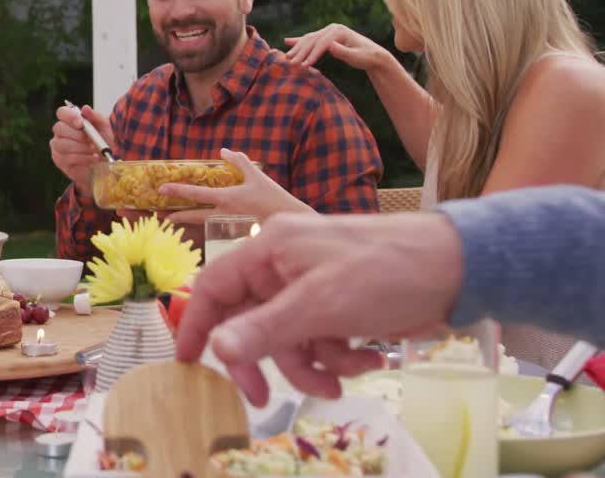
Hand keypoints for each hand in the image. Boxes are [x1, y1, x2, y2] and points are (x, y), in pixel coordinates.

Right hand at [49, 104, 115, 196]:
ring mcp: (57, 147)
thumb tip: (85, 108)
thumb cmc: (105, 142)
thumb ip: (96, 117)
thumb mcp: (105, 128)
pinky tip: (94, 158)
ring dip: (82, 148)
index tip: (81, 124)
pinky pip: (68, 158)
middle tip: (92, 140)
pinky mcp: (60, 161)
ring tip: (96, 150)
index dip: (69, 116)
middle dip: (77, 135)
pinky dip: (84, 158)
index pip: (62, 112)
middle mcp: (60, 132)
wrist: (107, 162)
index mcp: (70, 120)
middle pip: (59, 128)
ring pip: (63, 144)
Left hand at [156, 149, 308, 224]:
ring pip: (201, 225)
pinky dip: (202, 229)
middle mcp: (222, 214)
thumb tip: (223, 151)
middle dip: (176, 215)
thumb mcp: (256, 176)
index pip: (196, 194)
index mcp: (226, 198)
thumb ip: (239, 162)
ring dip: (186, 222)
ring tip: (171, 220)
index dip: (177, 190)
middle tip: (161, 214)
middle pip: (193, 216)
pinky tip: (196, 228)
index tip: (162, 189)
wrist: (290, 221)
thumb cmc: (273, 197)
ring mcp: (227, 227)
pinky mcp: (234, 235)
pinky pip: (213, 232)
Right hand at [175, 211, 463, 406]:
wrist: (460, 267)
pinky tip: (372, 361)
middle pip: (252, 321)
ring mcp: (314, 285)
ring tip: (344, 380)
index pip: (214, 286)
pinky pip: (322, 340)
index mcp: (269, 248)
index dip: (197, 324)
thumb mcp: (320, 305)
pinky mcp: (341, 304)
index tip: (188, 363)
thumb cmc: (384, 272)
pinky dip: (342, 357)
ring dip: (314, 365)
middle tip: (264, 399)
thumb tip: (216, 350)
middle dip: (267, 360)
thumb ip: (264, 330)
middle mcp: (285, 264)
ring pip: (290, 338)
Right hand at [284, 23, 391, 70]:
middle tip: (291, 63)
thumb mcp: (357, 57)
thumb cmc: (367, 57)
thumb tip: (329, 46)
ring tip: (287, 57)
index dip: (312, 55)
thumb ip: (343, 52)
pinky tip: (287, 41)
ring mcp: (328, 31)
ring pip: (309, 39)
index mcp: (339, 31)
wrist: (373, 55)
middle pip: (312, 40)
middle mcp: (332, 29)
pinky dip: (298, 41)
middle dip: (301, 52)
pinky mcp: (326, 36)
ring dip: (297, 48)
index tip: (304, 66)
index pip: (322, 43)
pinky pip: (310, 39)